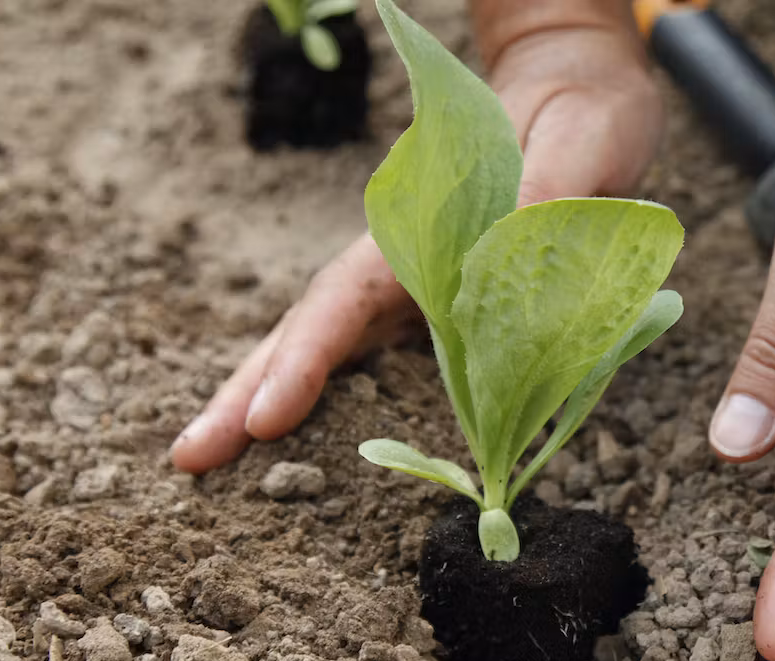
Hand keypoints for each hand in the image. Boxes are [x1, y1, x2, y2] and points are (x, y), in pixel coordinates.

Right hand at [171, 23, 661, 472]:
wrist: (577, 89)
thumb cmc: (583, 110)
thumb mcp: (585, 137)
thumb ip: (550, 189)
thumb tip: (506, 254)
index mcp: (428, 225)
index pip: (348, 297)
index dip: (306, 360)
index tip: (265, 418)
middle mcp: (406, 257)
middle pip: (313, 326)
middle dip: (249, 391)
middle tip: (189, 457)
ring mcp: (414, 279)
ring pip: (330, 341)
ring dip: (271, 393)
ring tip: (210, 455)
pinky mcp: (438, 296)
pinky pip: (373, 348)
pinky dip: (329, 389)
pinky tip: (300, 428)